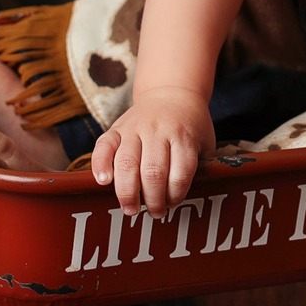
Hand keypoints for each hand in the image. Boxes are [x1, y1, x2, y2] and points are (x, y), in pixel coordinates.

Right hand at [91, 87, 214, 217]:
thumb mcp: (205, 142)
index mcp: (183, 136)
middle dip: (152, 200)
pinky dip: (100, 164)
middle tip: (154, 213)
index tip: (173, 204)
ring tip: (130, 209)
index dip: (176, 195)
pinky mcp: (116, 128)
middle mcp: (158, 131)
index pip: (180, 173)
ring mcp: (135, 128)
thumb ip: (200, 166)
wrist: (171, 92)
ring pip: (127, 163)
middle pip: (153, 172)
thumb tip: (195, 199)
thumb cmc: (190, 126)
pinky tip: (103, 181)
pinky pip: (104, 146)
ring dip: (127, 192)